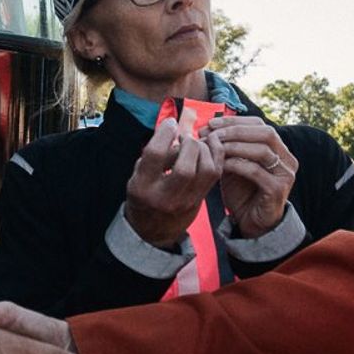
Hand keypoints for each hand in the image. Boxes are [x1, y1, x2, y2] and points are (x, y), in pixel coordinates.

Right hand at [123, 116, 221, 245]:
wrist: (153, 231)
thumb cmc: (144, 195)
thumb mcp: (137, 175)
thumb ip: (153, 155)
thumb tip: (174, 129)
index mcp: (143, 186)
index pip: (155, 156)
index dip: (164, 134)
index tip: (170, 123)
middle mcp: (165, 196)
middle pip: (185, 167)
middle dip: (188, 144)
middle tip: (185, 137)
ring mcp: (186, 200)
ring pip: (205, 171)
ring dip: (204, 149)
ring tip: (196, 143)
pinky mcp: (201, 199)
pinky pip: (215, 173)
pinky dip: (216, 154)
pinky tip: (209, 144)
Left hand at [205, 115, 294, 237]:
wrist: (251, 223)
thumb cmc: (242, 192)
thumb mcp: (234, 164)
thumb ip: (228, 146)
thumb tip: (207, 127)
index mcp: (278, 148)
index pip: (259, 124)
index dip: (235, 121)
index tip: (211, 123)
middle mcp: (287, 159)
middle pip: (265, 133)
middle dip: (235, 131)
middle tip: (212, 134)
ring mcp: (285, 174)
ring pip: (262, 150)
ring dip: (235, 146)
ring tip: (214, 148)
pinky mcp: (278, 190)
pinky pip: (256, 171)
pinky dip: (237, 165)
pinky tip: (221, 165)